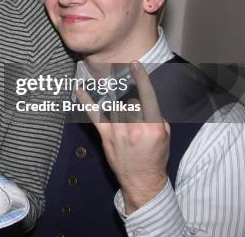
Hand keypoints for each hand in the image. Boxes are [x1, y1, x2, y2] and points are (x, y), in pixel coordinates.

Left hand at [76, 61, 169, 214]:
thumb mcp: (165, 134)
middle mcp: (135, 128)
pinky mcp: (106, 136)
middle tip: (130, 100)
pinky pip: (95, 115)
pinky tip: (79, 89)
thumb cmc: (155, 156)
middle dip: (131, 97)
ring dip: (116, 100)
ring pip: (115, 104)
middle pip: (129, 99)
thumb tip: (144, 97)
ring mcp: (118, 132)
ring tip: (116, 97)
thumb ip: (156, 114)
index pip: (147, 96)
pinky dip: (86, 101)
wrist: (142, 179)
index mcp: (153, 126)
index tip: (135, 64)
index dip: (141, 78)